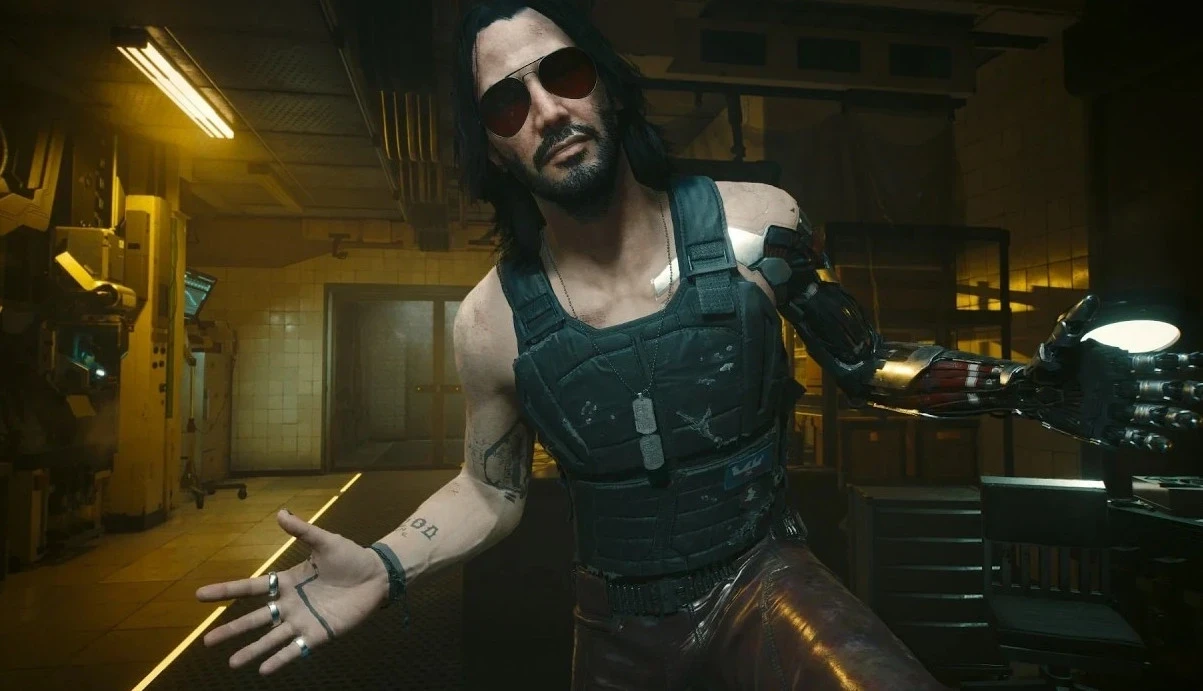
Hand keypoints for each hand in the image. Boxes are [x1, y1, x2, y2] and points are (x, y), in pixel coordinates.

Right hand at [195, 509, 388, 674]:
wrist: (377, 576)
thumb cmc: (350, 558)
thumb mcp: (325, 541)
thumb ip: (303, 531)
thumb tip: (281, 513)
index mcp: (287, 582)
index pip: (251, 587)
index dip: (226, 590)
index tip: (200, 595)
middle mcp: (290, 604)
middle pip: (255, 618)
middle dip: (231, 630)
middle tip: (206, 641)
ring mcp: (303, 621)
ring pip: (271, 638)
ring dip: (252, 650)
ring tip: (233, 663)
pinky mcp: (319, 634)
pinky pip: (296, 650)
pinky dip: (280, 659)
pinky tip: (264, 670)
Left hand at [1020, 295, 1201, 451]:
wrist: (1027, 390)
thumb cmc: (1047, 362)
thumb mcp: (1060, 340)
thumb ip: (1076, 322)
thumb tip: (1092, 299)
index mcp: (1119, 364)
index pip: (1154, 363)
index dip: (1178, 363)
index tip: (1199, 362)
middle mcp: (1122, 388)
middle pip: (1159, 390)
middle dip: (1181, 392)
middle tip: (1200, 394)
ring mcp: (1114, 410)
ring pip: (1150, 414)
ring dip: (1171, 417)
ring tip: (1191, 421)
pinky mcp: (1103, 431)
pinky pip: (1129, 437)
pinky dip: (1147, 440)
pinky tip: (1165, 443)